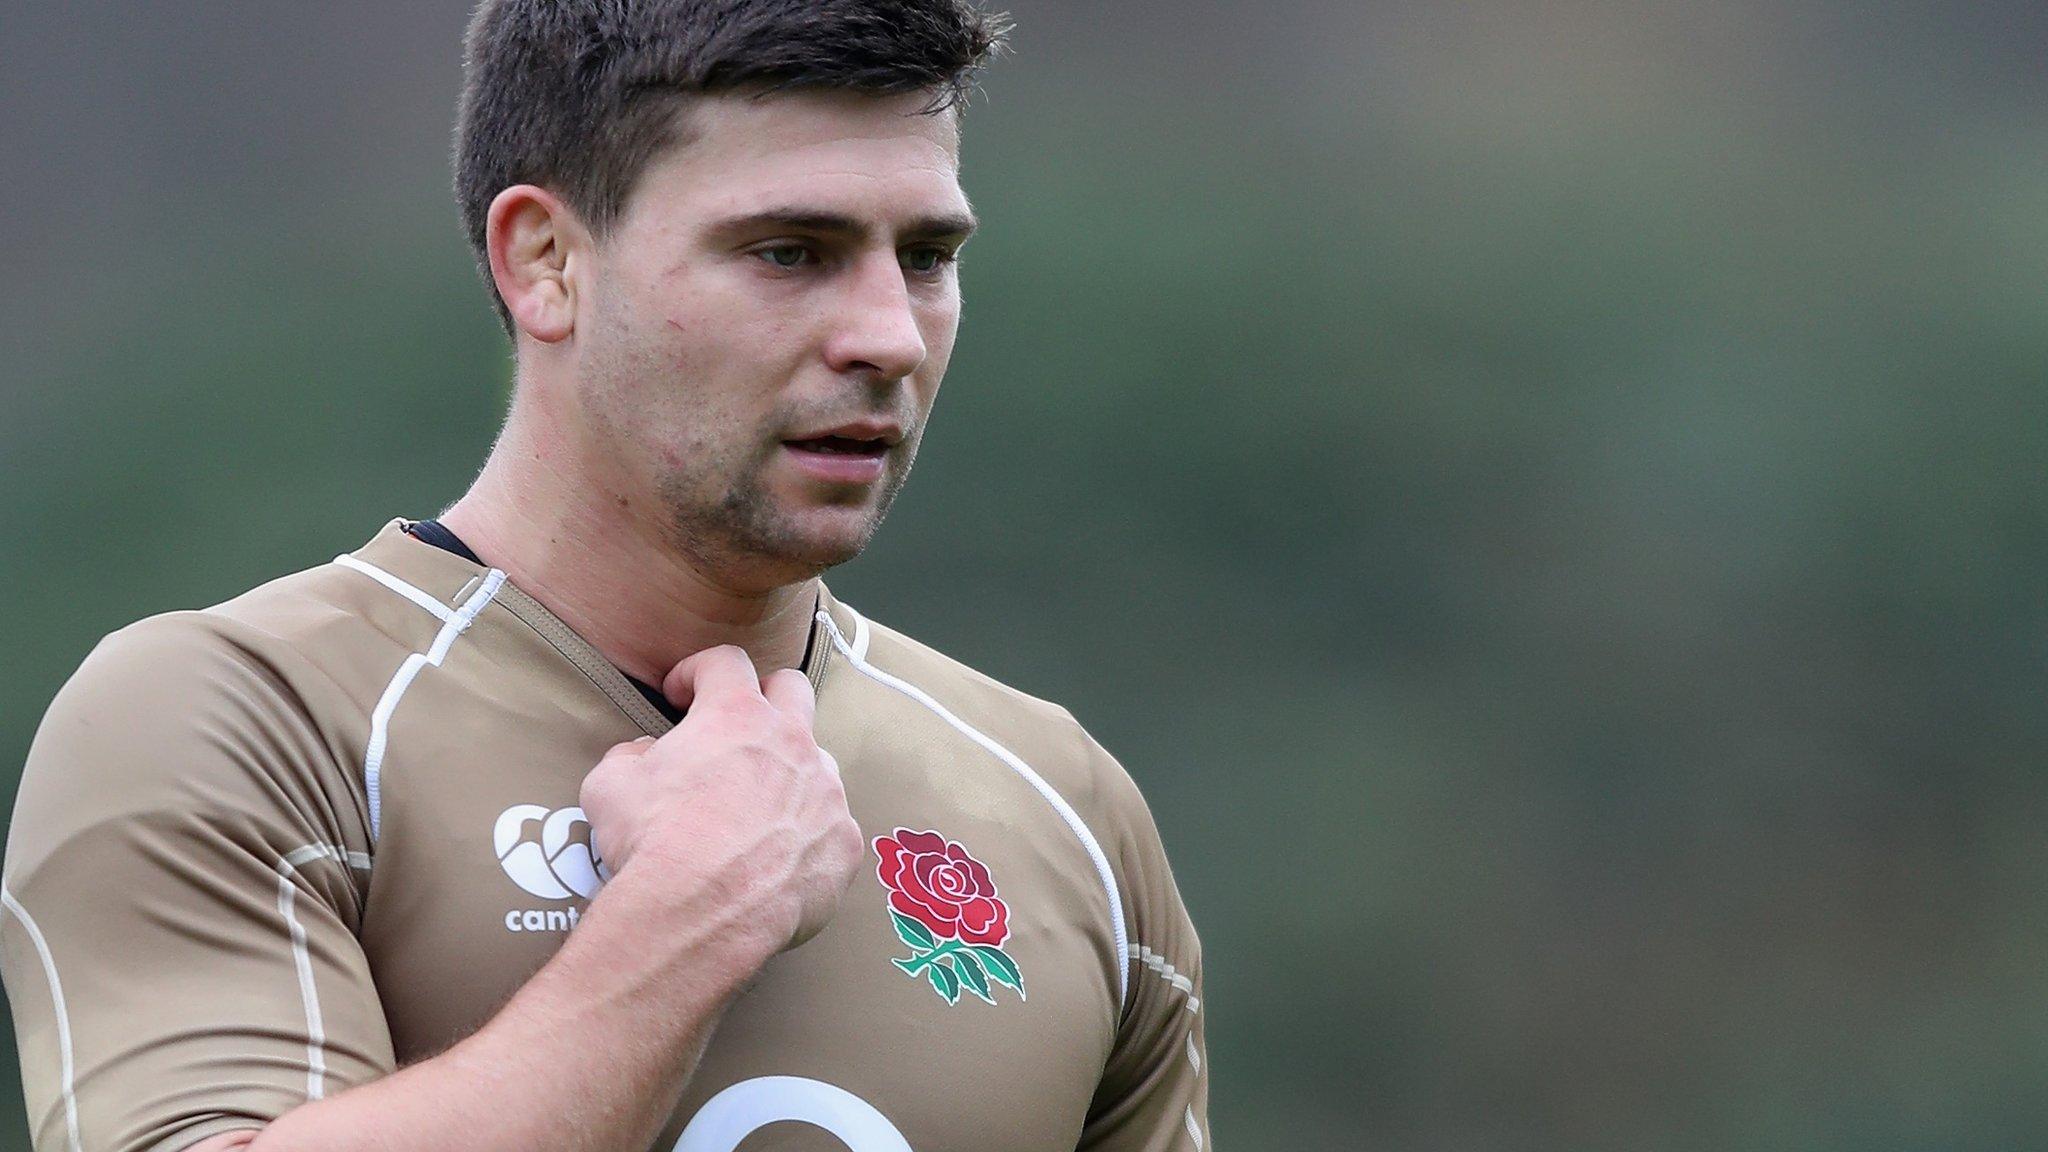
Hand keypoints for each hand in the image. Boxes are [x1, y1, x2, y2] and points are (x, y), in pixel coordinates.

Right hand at [578, 646, 862, 953]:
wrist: (699, 911)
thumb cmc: (652, 843)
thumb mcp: (610, 785)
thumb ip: (631, 757)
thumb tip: (645, 755)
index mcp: (735, 716)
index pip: (725, 662)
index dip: (698, 672)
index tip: (679, 696)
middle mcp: (792, 743)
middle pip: (792, 690)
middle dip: (764, 698)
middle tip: (734, 732)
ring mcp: (826, 792)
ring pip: (817, 763)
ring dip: (788, 775)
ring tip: (754, 811)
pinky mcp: (843, 842)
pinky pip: (832, 827)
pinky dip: (806, 836)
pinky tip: (778, 862)